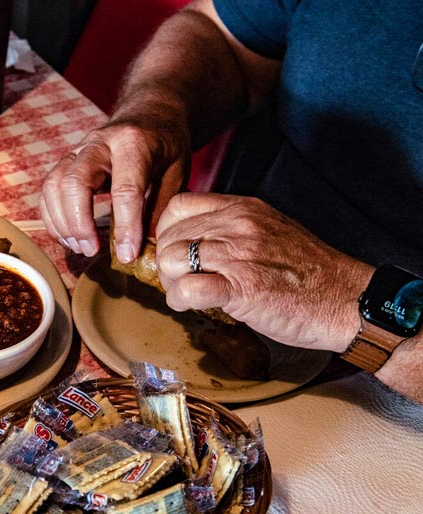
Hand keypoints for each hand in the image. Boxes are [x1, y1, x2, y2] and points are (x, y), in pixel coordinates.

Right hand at [40, 117, 188, 261]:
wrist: (149, 114)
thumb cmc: (166, 146)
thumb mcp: (176, 173)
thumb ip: (159, 209)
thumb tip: (143, 250)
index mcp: (134, 143)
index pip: (125, 189)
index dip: (125, 226)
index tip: (127, 254)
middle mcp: (99, 142)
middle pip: (74, 182)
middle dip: (79, 223)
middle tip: (92, 250)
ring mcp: (77, 150)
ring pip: (54, 186)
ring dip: (63, 223)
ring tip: (81, 247)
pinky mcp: (65, 162)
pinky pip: (48, 191)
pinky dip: (53, 218)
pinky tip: (69, 237)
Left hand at [154, 193, 372, 350]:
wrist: (347, 300)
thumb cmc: (310, 273)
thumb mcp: (269, 232)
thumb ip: (231, 231)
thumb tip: (194, 243)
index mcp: (243, 209)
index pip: (179, 207)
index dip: (167, 232)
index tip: (176, 252)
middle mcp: (237, 226)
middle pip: (169, 237)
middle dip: (167, 264)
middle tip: (182, 281)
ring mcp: (239, 255)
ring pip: (171, 261)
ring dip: (172, 284)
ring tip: (188, 295)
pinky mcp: (241, 288)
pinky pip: (187, 289)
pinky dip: (181, 301)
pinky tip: (194, 306)